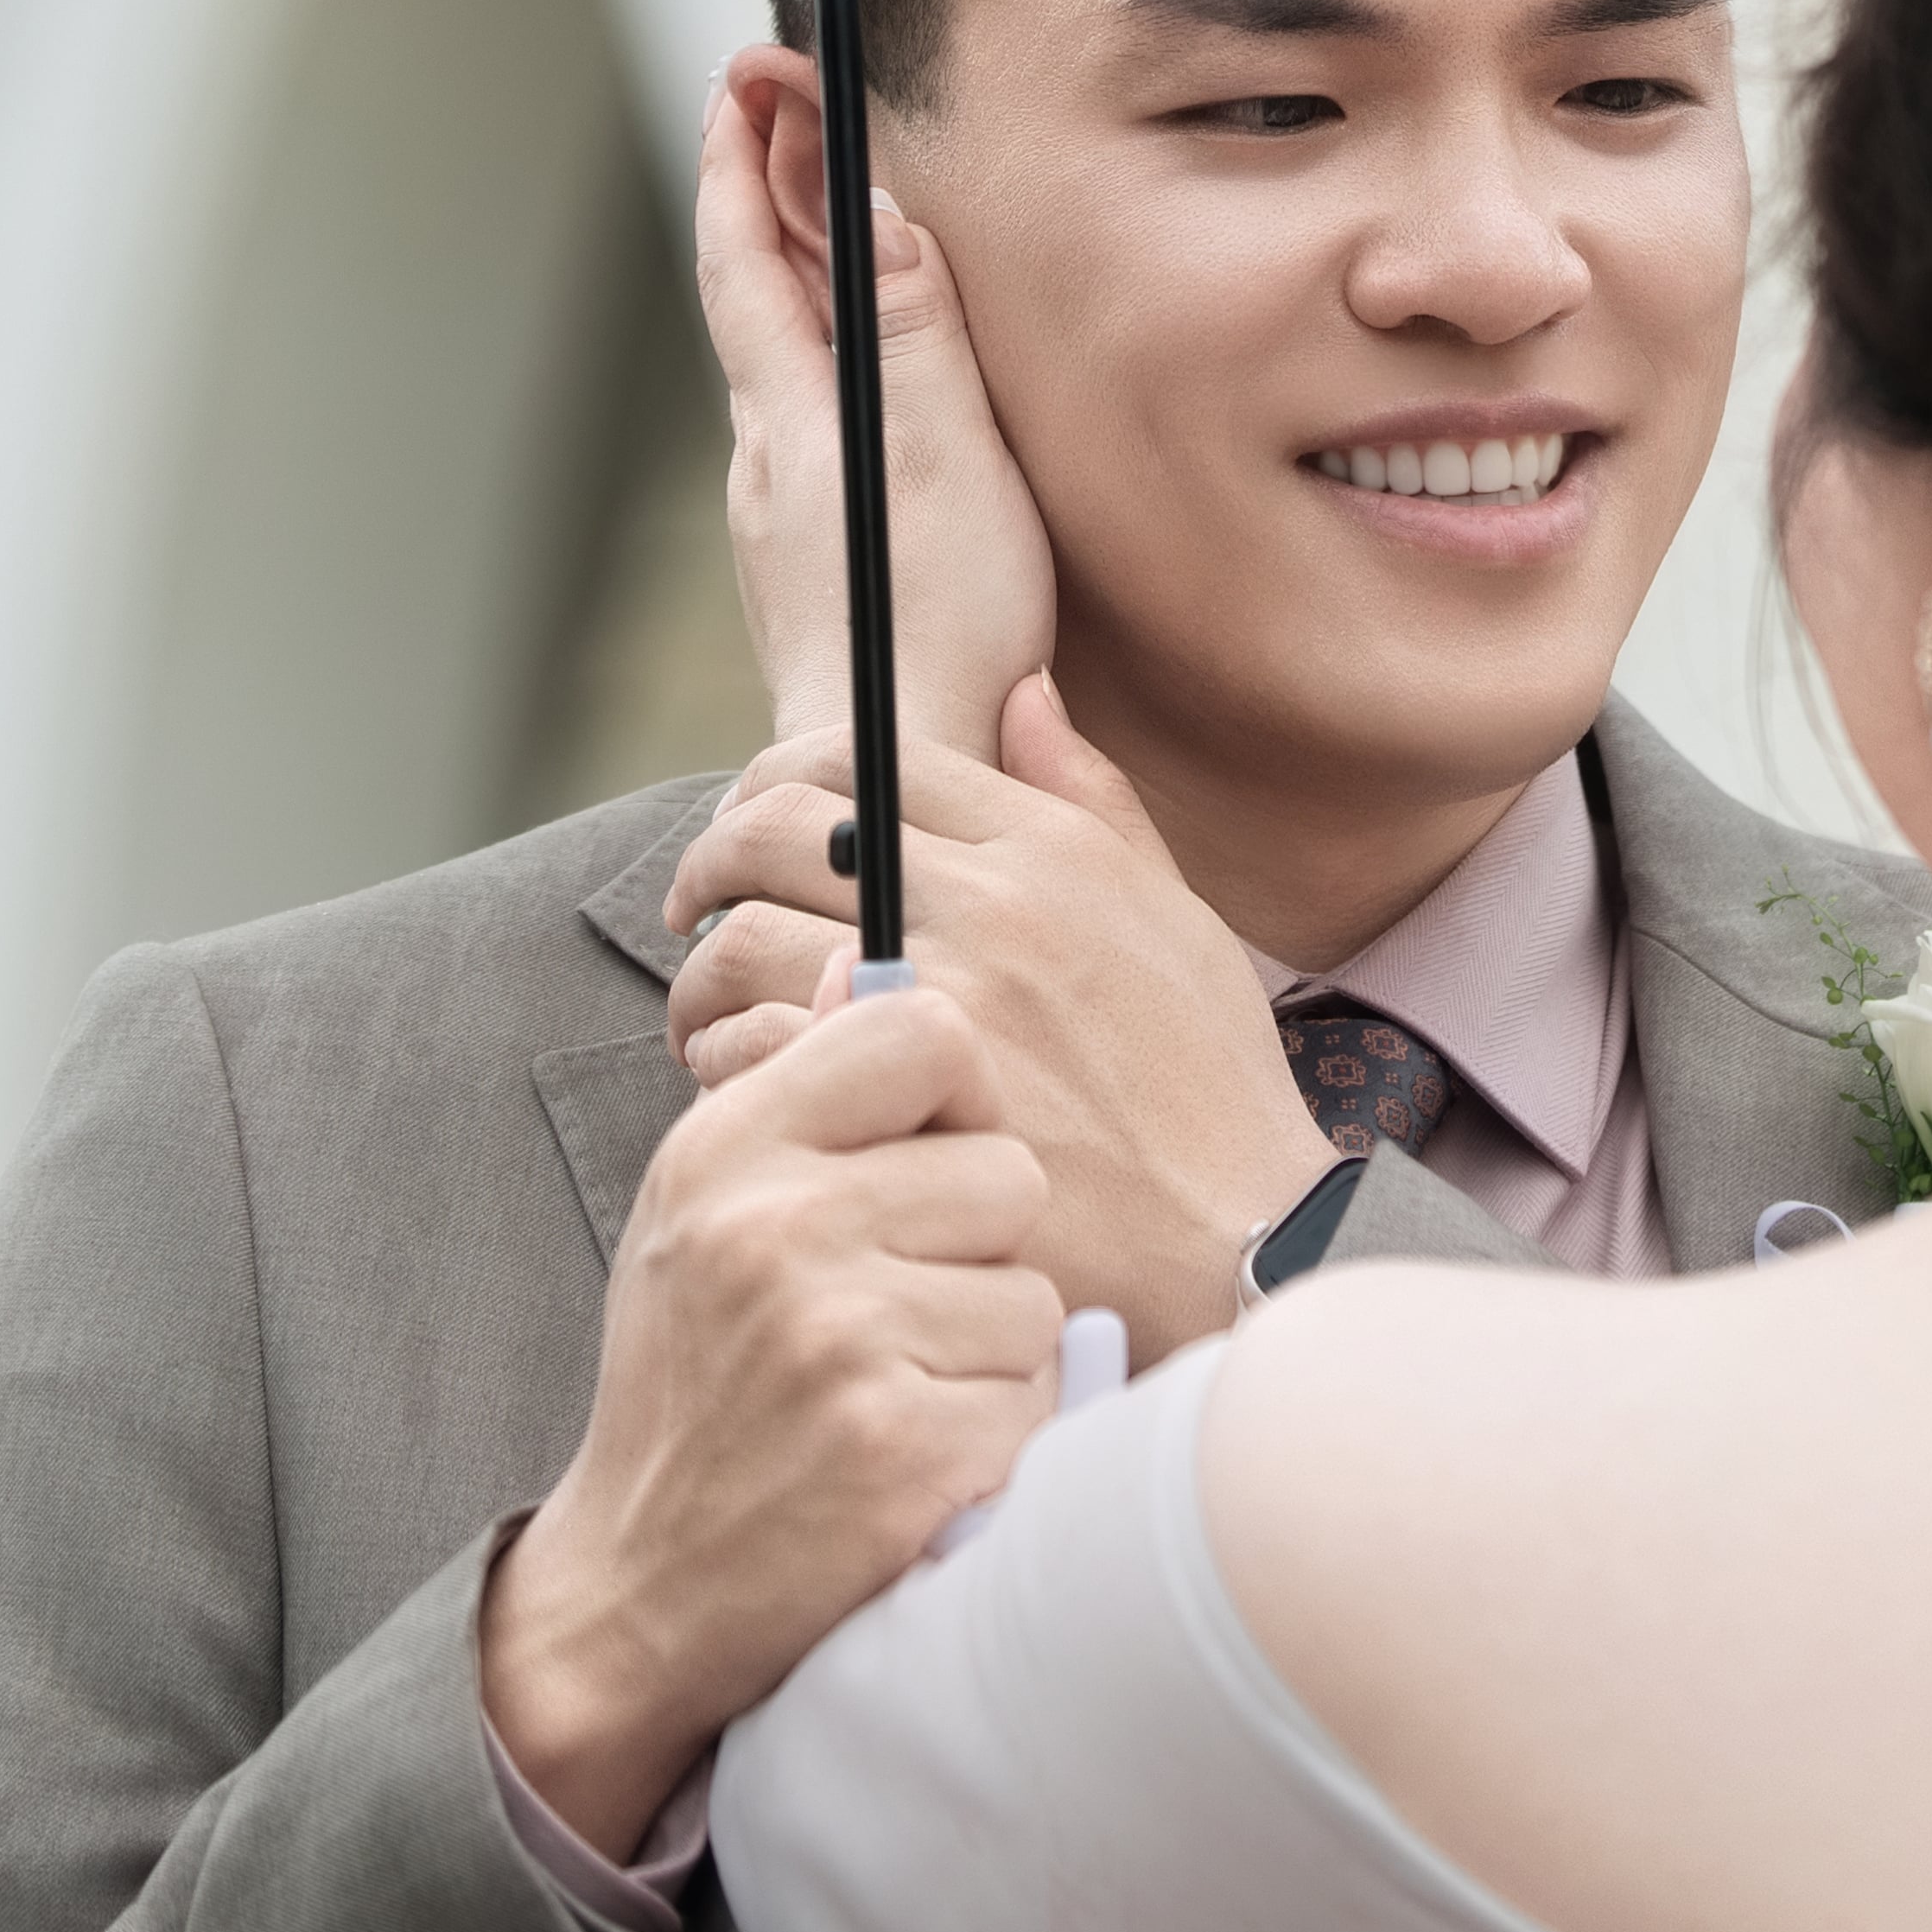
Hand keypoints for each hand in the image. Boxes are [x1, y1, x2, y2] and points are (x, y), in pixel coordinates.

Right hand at [479, 994, 1058, 1862]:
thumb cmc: (690, 1381)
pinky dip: (996, 1436)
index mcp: (730, 1148)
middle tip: (897, 1307)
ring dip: (990, 1351)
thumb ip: (792, 1085)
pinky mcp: (909, 1448)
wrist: (645, 1582)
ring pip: (1034, 1294)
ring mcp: (846, 1340)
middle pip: (1007, 1171)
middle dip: (977, 1246)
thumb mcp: (699, 1208)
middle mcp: (781, 1228)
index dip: (954, 1095)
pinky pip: (1037, 1397)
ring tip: (898, 1386)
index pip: (924, 1031)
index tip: (928, 1156)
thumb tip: (860, 961)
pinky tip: (915, 1456)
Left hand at [667, 677, 1326, 1363]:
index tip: (750, 828)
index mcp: (1048, 845)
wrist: (1236, 1239)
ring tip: (708, 1016)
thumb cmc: (1208, 1085)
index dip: (776, 780)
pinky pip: (755, 1050)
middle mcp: (989, 900)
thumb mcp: (1174, 912)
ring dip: (704, 976)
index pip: (865, 751)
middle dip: (712, 858)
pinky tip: (751, 1093)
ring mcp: (938, 999)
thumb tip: (1020, 691)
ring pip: (745, 937)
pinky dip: (730, 1065)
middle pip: (778, 823)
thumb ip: (1087, 794)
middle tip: (695, 907)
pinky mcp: (898, 1101)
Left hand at [701, 53, 1057, 761]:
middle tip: (779, 100)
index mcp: (794, 418)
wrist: (898, 785)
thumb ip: (911, 330)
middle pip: (753, 293)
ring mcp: (786, 514)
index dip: (743, 158)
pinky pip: (808, 415)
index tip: (747, 74)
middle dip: (765, 186)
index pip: (745, 255)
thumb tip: (871, 209)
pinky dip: (820, 346)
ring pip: (778, 356)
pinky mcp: (817, 561)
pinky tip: (857, 364)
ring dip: (791, 263)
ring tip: (816, 196)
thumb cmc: (935, 632)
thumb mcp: (943, 456)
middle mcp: (771, 459)